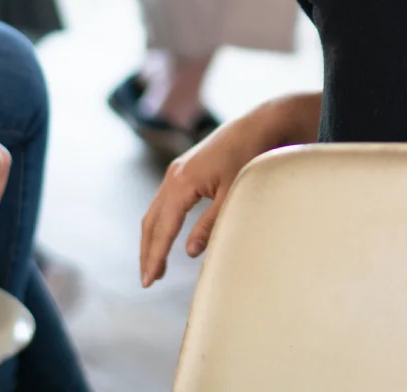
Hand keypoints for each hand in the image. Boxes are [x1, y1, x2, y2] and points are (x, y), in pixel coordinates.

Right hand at [139, 110, 282, 286]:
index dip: (155, 256)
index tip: (148, 281)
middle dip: (148, 251)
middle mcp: (173, 176)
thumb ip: (210, 224)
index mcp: (182, 183)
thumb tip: (190, 253)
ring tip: (155, 265)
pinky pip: (164, 201)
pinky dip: (161, 222)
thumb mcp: (232, 194)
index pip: (162, 228)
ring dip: (153, 238)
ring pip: (155, 211)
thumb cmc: (249, 157)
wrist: (258, 125)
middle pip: (151, 221)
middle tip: (148, 280)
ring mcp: (177, 171)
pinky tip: (167, 236)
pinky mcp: (184, 169)